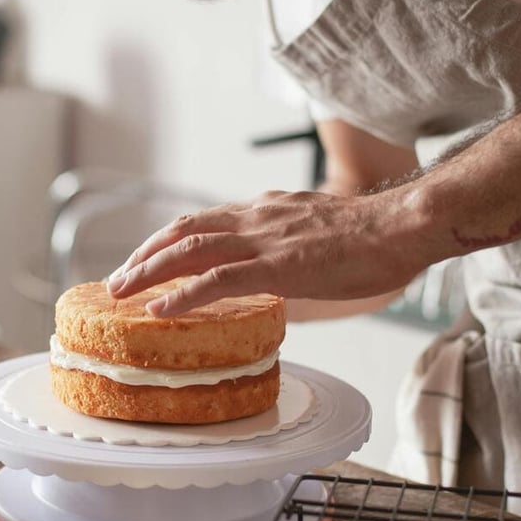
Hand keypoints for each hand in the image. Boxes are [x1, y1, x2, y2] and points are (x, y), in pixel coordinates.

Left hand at [106, 189, 424, 316]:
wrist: (401, 225)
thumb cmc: (370, 233)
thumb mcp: (315, 227)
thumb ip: (286, 240)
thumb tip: (273, 262)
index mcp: (264, 211)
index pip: (202, 222)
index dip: (168, 240)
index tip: (146, 258)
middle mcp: (256, 218)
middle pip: (184, 231)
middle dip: (145, 254)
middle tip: (119, 278)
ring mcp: (265, 240)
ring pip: (191, 251)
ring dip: (149, 271)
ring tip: (122, 291)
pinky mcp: (279, 266)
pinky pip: (219, 280)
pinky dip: (183, 294)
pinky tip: (160, 309)